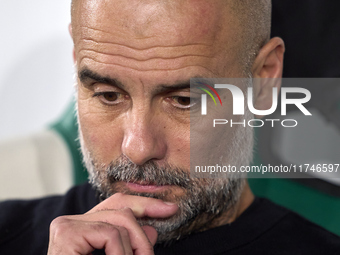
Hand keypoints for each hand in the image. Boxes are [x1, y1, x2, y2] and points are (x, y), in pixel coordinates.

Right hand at [47, 193, 177, 254]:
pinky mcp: (66, 233)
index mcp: (83, 228)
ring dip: (134, 249)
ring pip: (119, 222)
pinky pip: (110, 234)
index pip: (117, 205)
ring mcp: (66, 226)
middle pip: (120, 210)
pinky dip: (121, 254)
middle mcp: (71, 222)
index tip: (170, 209)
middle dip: (141, 235)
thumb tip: (153, 230)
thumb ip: (131, 246)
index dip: (144, 204)